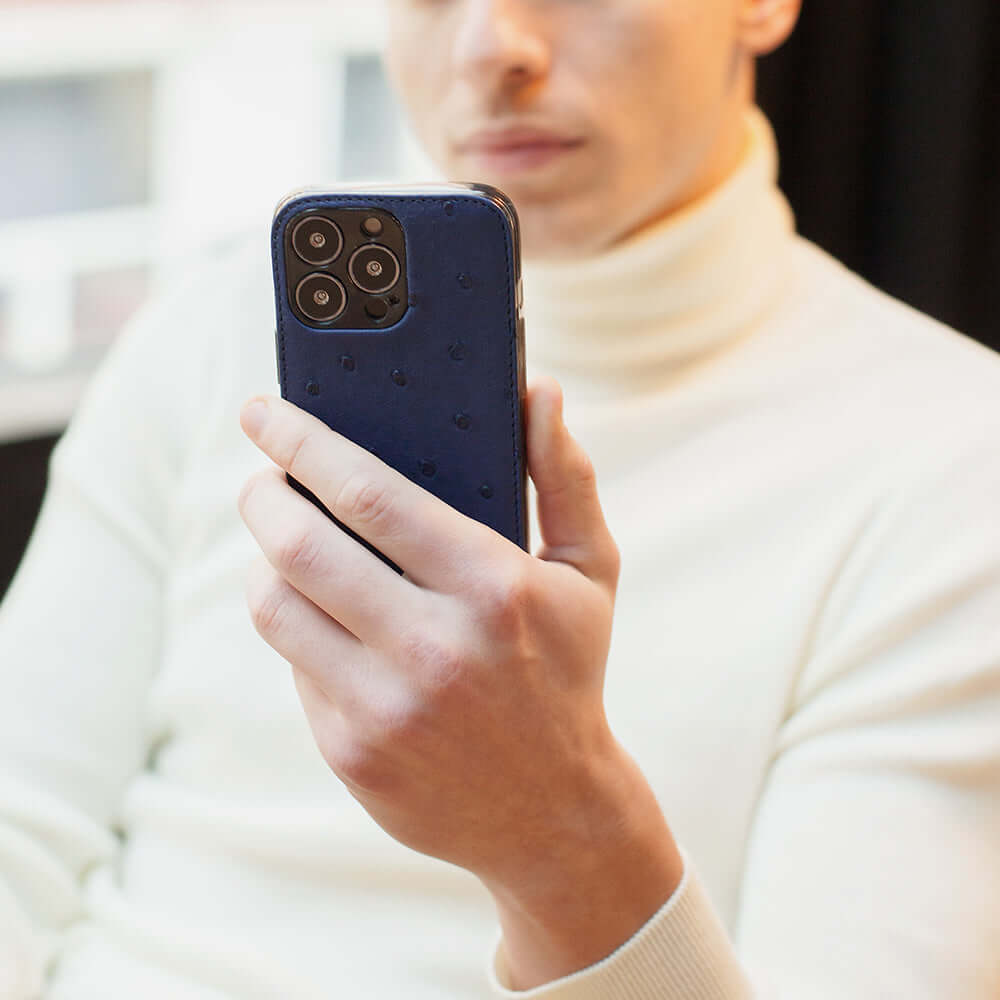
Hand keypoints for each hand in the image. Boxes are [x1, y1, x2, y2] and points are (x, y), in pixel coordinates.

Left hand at [237, 377, 682, 987]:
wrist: (554, 811)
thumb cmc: (568, 668)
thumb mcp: (588, 570)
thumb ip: (564, 473)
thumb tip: (538, 389)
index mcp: (492, 586)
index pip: (367, 492)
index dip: (300, 441)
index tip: (261, 411)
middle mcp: (434, 646)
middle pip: (299, 544)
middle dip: (261, 495)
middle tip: (261, 479)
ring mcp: (386, 706)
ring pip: (275, 606)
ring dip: (264, 562)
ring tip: (284, 546)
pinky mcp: (352, 752)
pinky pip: (294, 665)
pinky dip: (298, 628)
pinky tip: (325, 619)